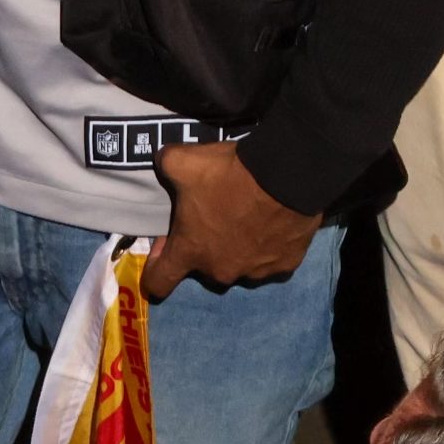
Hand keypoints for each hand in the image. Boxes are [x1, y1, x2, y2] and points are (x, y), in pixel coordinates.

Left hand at [145, 141, 318, 300]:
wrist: (288, 174)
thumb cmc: (230, 174)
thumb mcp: (184, 162)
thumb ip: (166, 165)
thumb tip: (163, 161)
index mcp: (190, 252)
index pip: (158, 283)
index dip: (155, 269)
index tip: (164, 250)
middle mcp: (219, 271)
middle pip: (204, 268)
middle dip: (205, 246)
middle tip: (216, 216)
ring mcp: (254, 272)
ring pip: (240, 265)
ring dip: (239, 249)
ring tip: (250, 219)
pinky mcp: (285, 265)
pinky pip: (272, 260)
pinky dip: (271, 247)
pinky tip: (275, 224)